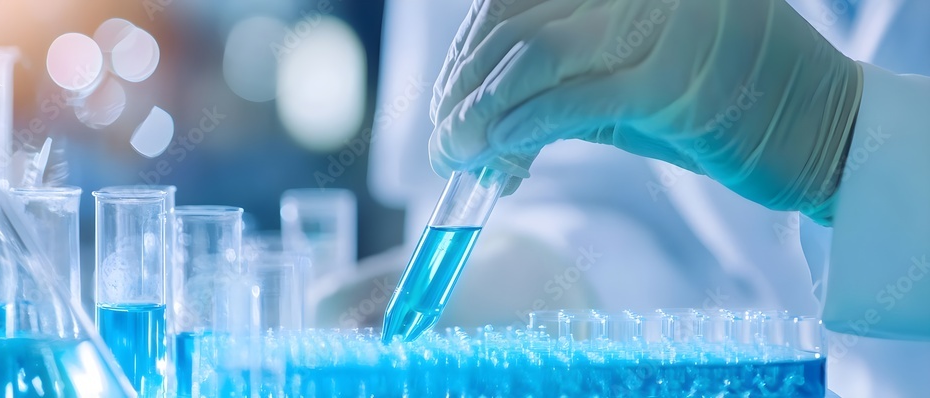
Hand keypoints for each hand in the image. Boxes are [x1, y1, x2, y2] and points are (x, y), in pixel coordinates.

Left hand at [429, 0, 861, 222]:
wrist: (820, 133)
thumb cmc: (721, 103)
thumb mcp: (633, 69)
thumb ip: (564, 73)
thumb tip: (479, 115)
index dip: (467, 51)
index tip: (448, 100)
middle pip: (512, 27)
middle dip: (462, 90)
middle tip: (444, 140)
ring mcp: (661, 27)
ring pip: (530, 60)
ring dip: (477, 115)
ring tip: (459, 155)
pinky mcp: (673, 83)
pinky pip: (568, 103)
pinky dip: (520, 130)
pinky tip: (498, 156)